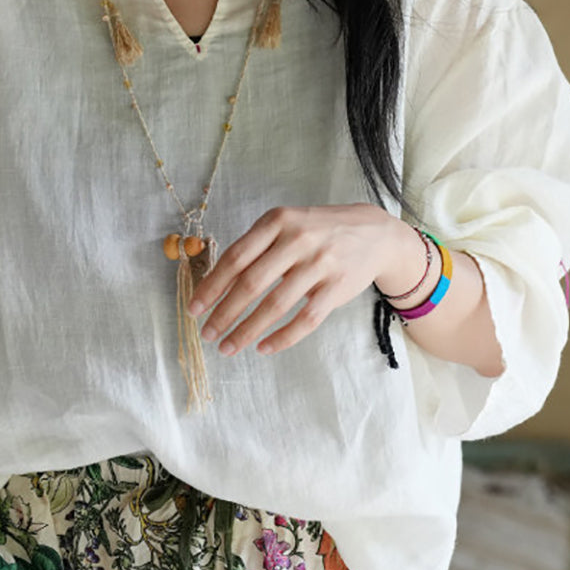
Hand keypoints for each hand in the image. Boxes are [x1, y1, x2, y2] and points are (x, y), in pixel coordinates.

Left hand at [187, 204, 415, 355]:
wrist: (375, 233)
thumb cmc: (319, 231)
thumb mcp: (287, 225)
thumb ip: (256, 248)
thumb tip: (216, 286)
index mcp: (277, 221)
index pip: (235, 257)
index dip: (212, 286)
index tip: (194, 308)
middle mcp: (297, 240)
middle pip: (251, 283)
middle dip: (224, 313)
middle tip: (207, 334)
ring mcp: (319, 264)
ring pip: (275, 305)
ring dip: (246, 330)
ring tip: (227, 347)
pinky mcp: (337, 287)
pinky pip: (305, 319)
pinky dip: (281, 337)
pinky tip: (264, 348)